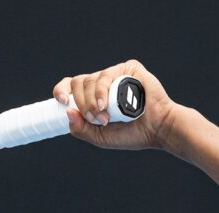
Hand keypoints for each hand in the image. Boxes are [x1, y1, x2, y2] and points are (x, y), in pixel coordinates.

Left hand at [53, 59, 179, 150]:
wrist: (158, 129)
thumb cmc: (133, 133)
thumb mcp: (100, 137)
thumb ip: (81, 129)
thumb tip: (67, 112)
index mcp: (94, 96)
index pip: (71, 86)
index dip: (61, 90)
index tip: (60, 100)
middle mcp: (103, 83)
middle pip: (78, 83)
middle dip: (81, 103)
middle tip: (96, 119)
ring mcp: (116, 75)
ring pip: (89, 79)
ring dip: (91, 101)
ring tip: (104, 116)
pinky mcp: (129, 69)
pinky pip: (107, 74)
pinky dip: (102, 90)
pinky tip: (105, 103)